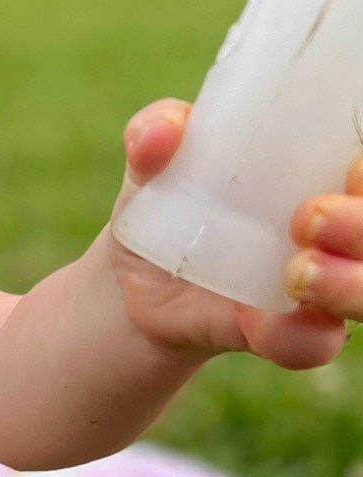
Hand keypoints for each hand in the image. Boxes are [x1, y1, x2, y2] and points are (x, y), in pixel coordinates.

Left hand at [109, 99, 356, 368]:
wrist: (137, 280)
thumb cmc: (169, 203)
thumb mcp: (154, 164)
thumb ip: (153, 135)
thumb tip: (161, 133)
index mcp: (323, 174)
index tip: (350, 169)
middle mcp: (338, 231)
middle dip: (362, 228)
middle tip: (310, 218)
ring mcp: (320, 287)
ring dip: (348, 285)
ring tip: (297, 272)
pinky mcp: (283, 333)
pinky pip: (313, 343)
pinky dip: (296, 336)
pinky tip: (256, 322)